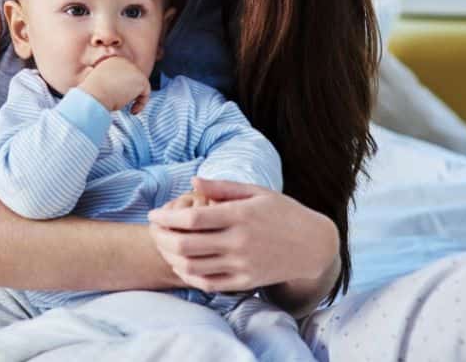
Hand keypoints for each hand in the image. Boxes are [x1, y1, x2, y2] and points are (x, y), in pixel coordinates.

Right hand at [79, 56, 150, 113]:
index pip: (123, 73)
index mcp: (111, 60)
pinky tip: (132, 110)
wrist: (94, 94)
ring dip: (134, 98)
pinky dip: (141, 103)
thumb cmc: (93, 94)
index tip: (118, 98)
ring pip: (139, 85)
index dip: (123, 87)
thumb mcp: (101, 84)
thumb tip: (123, 92)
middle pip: (133, 78)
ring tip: (124, 106)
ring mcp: (133, 68)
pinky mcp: (140, 78)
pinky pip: (146, 92)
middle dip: (130, 92)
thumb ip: (112, 83)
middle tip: (123, 104)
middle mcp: (123, 61)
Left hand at [147, 176, 338, 294]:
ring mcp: (242, 264)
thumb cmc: (283, 211)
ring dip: (170, 257)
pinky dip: (189, 275)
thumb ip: (222, 187)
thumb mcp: (256, 192)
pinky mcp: (245, 281)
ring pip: (193, 267)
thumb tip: (193, 182)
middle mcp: (239, 242)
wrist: (312, 245)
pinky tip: (181, 264)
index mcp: (240, 216)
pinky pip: (209, 284)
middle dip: (161, 238)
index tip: (154, 214)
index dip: (167, 218)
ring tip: (163, 245)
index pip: (193, 219)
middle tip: (152, 230)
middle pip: (187, 244)